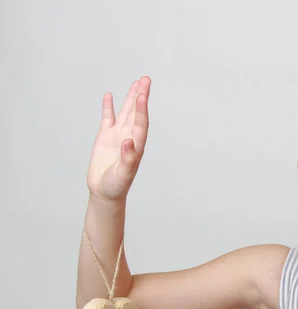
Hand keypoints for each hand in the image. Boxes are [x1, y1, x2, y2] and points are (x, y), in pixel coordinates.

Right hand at [86, 76, 151, 202]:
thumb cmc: (116, 186)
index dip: (142, 109)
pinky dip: (109, 107)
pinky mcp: (105, 138)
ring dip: (130, 98)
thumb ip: (128, 159)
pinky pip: (108, 118)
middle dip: (141, 96)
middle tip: (146, 79)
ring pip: (125, 112)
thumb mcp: (123, 175)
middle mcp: (129, 138)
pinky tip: (110, 95)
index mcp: (136, 146)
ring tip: (136, 82)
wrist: (105, 192)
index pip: (140, 123)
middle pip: (136, 113)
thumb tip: (129, 141)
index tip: (142, 94)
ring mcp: (117, 136)